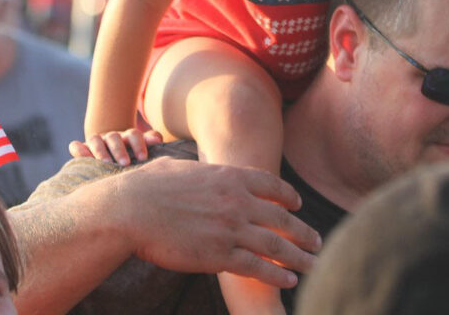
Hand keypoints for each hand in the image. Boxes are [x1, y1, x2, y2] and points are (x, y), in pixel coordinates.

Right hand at [70, 128, 163, 164]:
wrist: (115, 158)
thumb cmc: (134, 157)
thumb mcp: (144, 150)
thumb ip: (151, 141)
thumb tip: (158, 138)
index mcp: (128, 137)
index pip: (133, 134)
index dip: (139, 144)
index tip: (143, 158)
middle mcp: (111, 137)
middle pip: (114, 137)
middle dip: (119, 150)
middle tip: (125, 163)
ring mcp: (96, 142)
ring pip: (95, 139)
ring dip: (100, 150)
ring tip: (105, 164)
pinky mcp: (82, 149)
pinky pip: (76, 146)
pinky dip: (78, 149)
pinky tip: (82, 156)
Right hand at [119, 158, 321, 286]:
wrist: (130, 210)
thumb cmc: (147, 187)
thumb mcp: (182, 168)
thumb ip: (202, 172)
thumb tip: (202, 169)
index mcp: (229, 177)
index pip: (271, 185)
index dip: (288, 196)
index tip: (298, 205)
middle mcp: (237, 201)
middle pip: (282, 218)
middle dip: (303, 232)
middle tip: (318, 241)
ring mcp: (231, 229)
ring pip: (277, 245)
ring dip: (299, 257)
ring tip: (314, 264)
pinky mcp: (220, 256)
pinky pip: (258, 267)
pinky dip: (277, 275)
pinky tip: (290, 280)